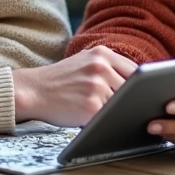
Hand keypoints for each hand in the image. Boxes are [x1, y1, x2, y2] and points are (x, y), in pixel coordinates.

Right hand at [13, 46, 136, 125]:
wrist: (32, 91)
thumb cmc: (60, 80)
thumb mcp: (85, 62)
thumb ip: (109, 67)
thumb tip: (139, 83)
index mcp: (102, 54)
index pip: (136, 71)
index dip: (140, 86)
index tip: (141, 95)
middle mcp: (101, 67)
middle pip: (132, 88)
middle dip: (130, 100)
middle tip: (126, 107)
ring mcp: (96, 86)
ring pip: (122, 103)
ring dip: (117, 110)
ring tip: (105, 111)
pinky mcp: (91, 106)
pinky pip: (110, 116)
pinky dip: (107, 120)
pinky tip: (97, 118)